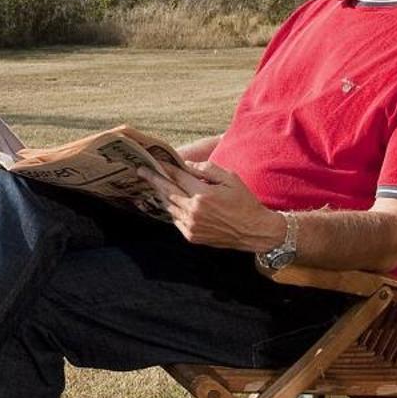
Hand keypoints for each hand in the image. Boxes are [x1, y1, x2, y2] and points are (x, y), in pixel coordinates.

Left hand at [138, 159, 288, 252]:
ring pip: (168, 206)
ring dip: (160, 194)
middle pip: (167, 191)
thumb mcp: (230, 178)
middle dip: (154, 179)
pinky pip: (175, 219)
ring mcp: (191, 225)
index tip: (153, 161)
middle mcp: (194, 211)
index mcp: (203, 194)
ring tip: (154, 184)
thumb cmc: (244, 201)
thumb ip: (207, 169)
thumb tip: (187, 165)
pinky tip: (169, 201)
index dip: (164, 168)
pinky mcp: (191, 236)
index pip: (177, 177)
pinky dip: (171, 208)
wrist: (254, 231)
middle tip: (142, 171)